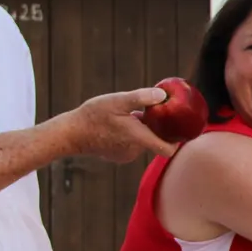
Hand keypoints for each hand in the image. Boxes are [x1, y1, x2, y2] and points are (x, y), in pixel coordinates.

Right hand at [56, 88, 178, 162]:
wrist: (69, 134)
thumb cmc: (92, 116)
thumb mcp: (116, 101)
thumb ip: (140, 98)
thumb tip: (162, 95)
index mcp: (138, 139)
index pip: (168, 149)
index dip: (178, 140)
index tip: (182, 128)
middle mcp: (134, 151)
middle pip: (155, 140)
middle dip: (156, 127)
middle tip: (150, 111)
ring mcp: (125, 155)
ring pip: (143, 141)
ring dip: (141, 129)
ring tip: (131, 115)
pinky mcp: (117, 156)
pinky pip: (131, 144)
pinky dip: (130, 135)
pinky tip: (119, 124)